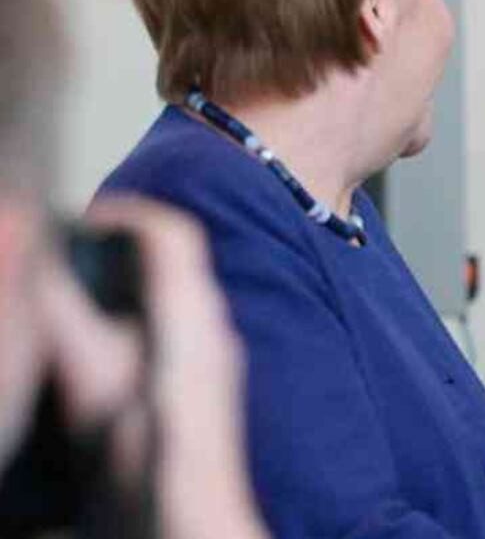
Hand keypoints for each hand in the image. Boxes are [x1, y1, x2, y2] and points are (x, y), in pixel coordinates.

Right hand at [41, 197, 268, 538]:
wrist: (190, 525)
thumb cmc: (154, 461)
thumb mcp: (93, 382)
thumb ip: (65, 317)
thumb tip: (37, 262)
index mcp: (193, 318)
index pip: (174, 234)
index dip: (128, 212)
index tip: (82, 216)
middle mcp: (212, 334)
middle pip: (170, 265)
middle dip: (115, 251)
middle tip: (65, 257)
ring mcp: (210, 366)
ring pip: (168, 304)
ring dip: (119, 292)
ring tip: (68, 303)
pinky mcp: (198, 397)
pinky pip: (166, 341)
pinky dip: (126, 332)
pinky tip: (90, 361)